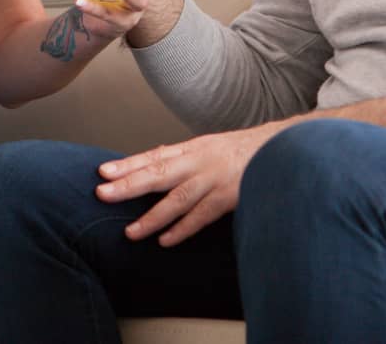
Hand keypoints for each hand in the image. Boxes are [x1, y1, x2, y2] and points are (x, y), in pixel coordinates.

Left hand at [94, 123, 286, 245]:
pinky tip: (166, 240)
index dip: (128, 164)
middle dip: (129, 183)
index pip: (154, 156)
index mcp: (193, 148)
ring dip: (152, 216)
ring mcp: (215, 177)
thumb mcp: (210, 147)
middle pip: (159, 172)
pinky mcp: (230, 194)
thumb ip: (183, 158)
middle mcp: (200, 160)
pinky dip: (183, 228)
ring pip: (178, 198)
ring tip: (131, 232)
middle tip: (102, 193)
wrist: (283, 146)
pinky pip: (203, 214)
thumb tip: (151, 166)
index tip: (103, 172)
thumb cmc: (243, 151)